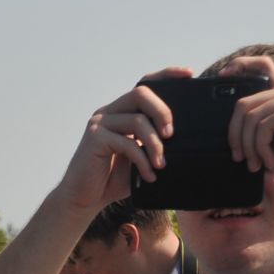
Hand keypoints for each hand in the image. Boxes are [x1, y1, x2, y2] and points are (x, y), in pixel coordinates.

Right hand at [54, 66, 193, 216]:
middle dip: (163, 112)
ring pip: (137, 120)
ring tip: (161, 164)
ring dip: (155, 144)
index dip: (166, 75)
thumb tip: (181, 137)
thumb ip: (153, 141)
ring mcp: (99, 123)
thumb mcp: (140, 155)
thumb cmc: (113, 178)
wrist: (85, 198)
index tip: (188, 74)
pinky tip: (149, 175)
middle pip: (141, 93)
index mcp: (122, 112)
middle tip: (171, 135)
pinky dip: (143, 160)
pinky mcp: (95, 138)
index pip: (144, 84)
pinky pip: (127, 143)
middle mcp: (109, 112)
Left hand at [220, 53, 273, 187]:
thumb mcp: (273, 144)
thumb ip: (255, 134)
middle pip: (243, 104)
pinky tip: (270, 162)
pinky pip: (263, 126)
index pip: (263, 66)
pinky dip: (261, 148)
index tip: (221, 74)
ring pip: (250, 118)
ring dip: (248, 147)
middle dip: (234, 136)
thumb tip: (227, 136)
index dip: (241, 64)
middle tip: (239, 159)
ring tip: (255, 165)